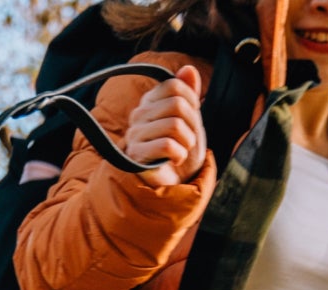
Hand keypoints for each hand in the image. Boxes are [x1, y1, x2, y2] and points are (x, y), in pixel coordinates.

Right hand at [121, 65, 205, 187]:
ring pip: (174, 125)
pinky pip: (167, 145)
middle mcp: (139, 114)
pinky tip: (174, 160)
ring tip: (182, 151)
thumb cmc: (182, 150)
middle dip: (192, 125)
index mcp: (150, 101)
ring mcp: (135, 134)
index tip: (191, 120)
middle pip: (177, 105)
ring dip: (187, 142)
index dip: (192, 103)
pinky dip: (179, 155)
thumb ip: (188, 93)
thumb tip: (188, 69)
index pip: (175, 86)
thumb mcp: (191, 119)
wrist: (174, 183)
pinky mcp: (136, 155)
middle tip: (188, 140)